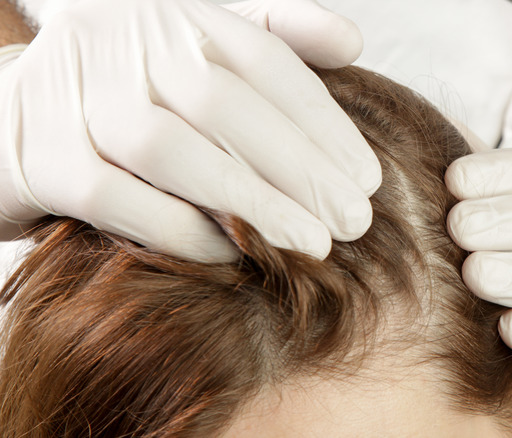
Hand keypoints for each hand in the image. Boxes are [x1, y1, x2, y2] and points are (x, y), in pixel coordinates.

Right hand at [0, 0, 379, 261]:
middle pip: (224, 103)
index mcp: (171, 15)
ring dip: (250, 202)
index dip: (323, 122)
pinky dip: (179, 229)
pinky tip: (234, 253)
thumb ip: (274, 37)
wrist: (13, 117)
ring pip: (171, 150)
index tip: (367, 178)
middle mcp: (119, 42)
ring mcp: (71, 96)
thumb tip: (352, 43)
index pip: (263, 58)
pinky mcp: (35, 156)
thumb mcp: (197, 53)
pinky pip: (113, 197)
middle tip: (352, 222)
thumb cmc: (128, 91)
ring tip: (310, 245)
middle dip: (297, 168)